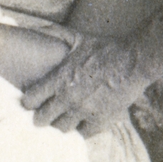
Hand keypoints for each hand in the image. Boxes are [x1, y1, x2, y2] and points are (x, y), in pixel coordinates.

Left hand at [22, 37, 149, 134]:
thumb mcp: (78, 38)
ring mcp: (84, 111)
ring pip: (61, 129)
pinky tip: (83, 123)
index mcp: (58, 80)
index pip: (30, 101)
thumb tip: (35, 27)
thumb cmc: (105, 48)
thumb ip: (55, 34)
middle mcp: (67, 98)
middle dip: (42, 117)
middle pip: (42, 120)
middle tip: (46, 113)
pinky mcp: (100, 120)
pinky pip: (83, 134)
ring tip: (63, 119)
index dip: (29, 102)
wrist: (133, 61)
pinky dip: (82, 129)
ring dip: (61, 124)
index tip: (33, 101)